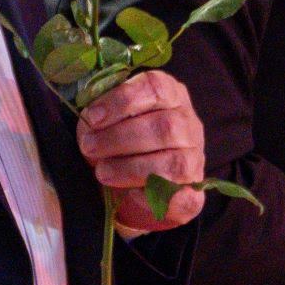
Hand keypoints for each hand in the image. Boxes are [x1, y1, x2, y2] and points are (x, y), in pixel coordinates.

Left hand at [77, 70, 207, 231]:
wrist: (134, 187)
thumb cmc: (118, 145)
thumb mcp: (108, 123)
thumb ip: (101, 118)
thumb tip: (89, 122)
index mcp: (170, 97)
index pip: (157, 87)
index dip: (123, 100)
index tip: (93, 117)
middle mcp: (189, 123)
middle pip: (165, 125)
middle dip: (120, 137)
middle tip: (89, 146)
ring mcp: (195, 158)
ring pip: (173, 161)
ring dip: (131, 167)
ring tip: (102, 171)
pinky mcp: (192, 192)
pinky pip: (178, 196)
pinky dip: (151, 195)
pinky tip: (129, 194)